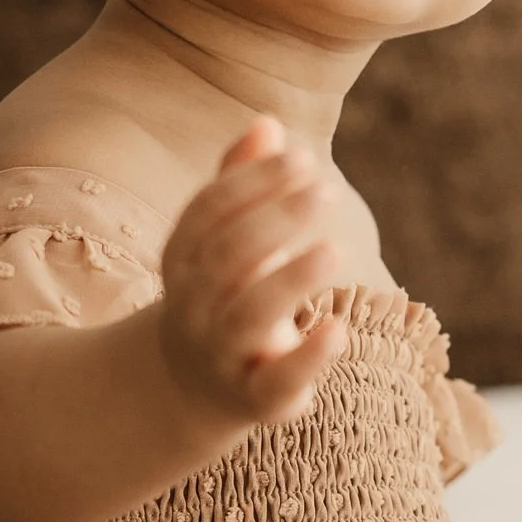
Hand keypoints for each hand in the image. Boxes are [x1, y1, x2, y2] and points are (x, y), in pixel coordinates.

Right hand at [155, 115, 349, 424]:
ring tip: (334, 249)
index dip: (253, 181)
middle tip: (325, 190)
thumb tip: (269, 123)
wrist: (191, 388)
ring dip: (290, 280)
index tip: (304, 157)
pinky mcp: (252, 398)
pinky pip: (274, 382)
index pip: (209, 211)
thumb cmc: (221, 295)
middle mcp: (194, 305)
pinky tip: (338, 331)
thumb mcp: (221, 242)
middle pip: (226, 256)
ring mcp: (220, 354)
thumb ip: (242, 185)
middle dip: (274, 220)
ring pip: (247, 315)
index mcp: (183, 259)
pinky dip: (306, 359)